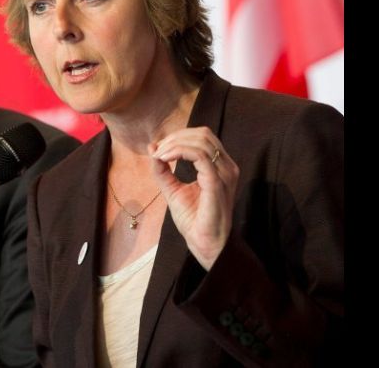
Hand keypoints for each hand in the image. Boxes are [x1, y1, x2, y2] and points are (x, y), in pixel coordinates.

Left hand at [149, 126, 238, 269]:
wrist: (203, 243)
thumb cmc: (193, 219)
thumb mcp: (172, 189)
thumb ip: (163, 169)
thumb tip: (152, 147)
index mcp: (219, 166)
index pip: (202, 137)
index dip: (178, 136)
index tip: (158, 149)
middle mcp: (226, 167)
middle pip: (203, 134)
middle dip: (176, 137)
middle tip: (158, 151)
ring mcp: (224, 174)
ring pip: (201, 142)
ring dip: (175, 144)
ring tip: (159, 156)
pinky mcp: (217, 183)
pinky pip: (199, 156)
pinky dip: (179, 151)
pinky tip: (165, 159)